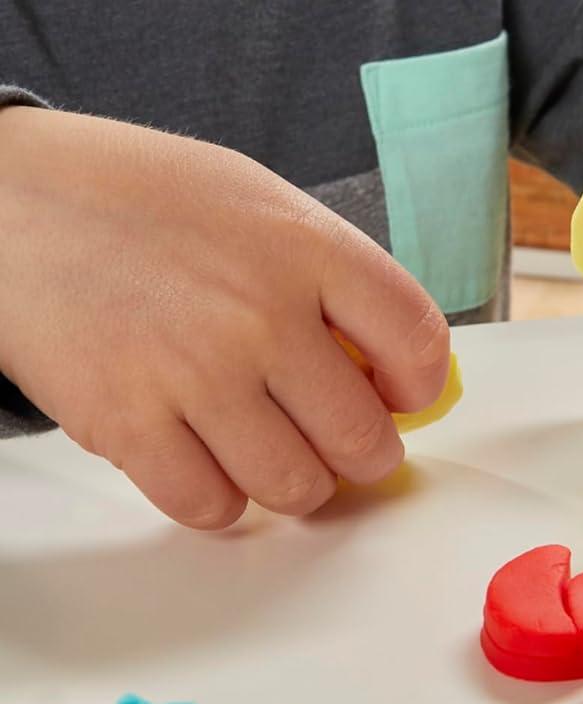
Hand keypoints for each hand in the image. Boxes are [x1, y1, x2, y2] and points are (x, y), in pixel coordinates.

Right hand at [0, 107, 448, 528]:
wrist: (5, 197)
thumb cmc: (138, 200)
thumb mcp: (259, 204)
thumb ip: (332, 281)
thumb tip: (391, 373)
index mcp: (305, 248)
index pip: (418, 343)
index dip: (419, 387)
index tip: (399, 396)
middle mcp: (259, 313)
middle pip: (363, 439)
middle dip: (361, 454)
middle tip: (336, 441)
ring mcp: (193, 373)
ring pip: (296, 488)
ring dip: (292, 482)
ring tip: (266, 446)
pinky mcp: (127, 423)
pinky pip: (212, 506)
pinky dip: (217, 497)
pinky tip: (204, 456)